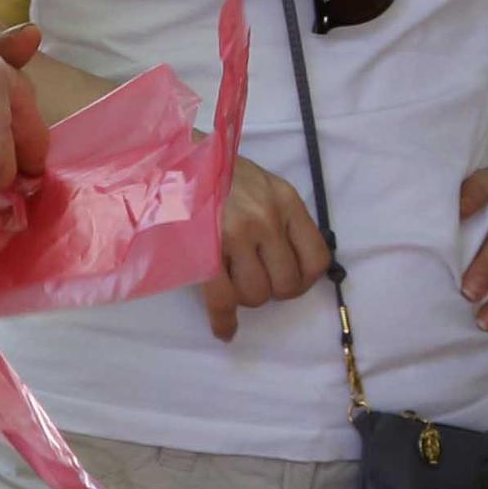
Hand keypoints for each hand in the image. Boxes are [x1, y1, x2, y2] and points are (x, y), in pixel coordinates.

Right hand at [198, 158, 329, 339]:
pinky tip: (225, 330)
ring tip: (233, 283)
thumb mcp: (261, 183)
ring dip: (246, 298)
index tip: (291, 279)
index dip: (305, 279)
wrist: (171, 159)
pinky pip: (222, 300)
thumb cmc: (216, 172)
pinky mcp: (205, 250)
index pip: (316, 258)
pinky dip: (224, 321)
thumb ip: (280, 216)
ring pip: (256, 295)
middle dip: (273, 291)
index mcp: (285, 200)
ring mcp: (235, 234)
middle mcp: (266, 218)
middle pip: (287, 284)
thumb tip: (292, 258)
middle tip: (257, 280)